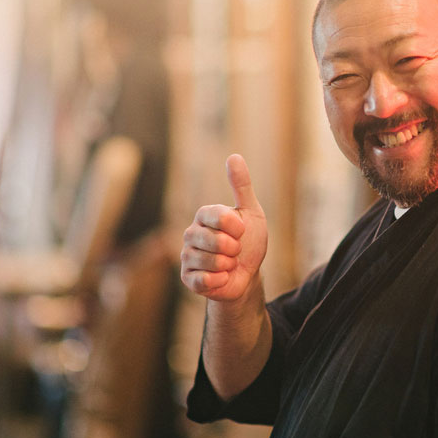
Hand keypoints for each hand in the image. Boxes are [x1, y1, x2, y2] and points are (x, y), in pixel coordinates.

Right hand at [181, 154, 267, 302]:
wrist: (247, 275)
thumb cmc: (249, 242)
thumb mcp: (251, 212)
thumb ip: (241, 186)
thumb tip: (234, 156)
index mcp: (204, 215)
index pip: (218, 216)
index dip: (236, 227)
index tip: (242, 231)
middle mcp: (191, 233)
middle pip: (214, 241)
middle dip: (234, 249)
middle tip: (236, 250)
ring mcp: (187, 256)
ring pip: (211, 262)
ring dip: (228, 265)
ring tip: (229, 264)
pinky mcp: (187, 278)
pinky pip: (204, 280)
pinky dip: (220, 281)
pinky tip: (222, 277)